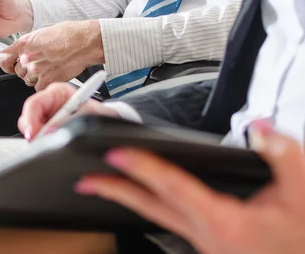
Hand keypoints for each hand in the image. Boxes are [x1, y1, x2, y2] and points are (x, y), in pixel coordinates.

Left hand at [0, 20, 103, 89]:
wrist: (84, 42)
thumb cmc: (68, 35)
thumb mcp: (41, 34)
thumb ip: (29, 45)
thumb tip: (23, 53)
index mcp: (24, 44)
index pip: (3, 59)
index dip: (7, 64)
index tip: (10, 66)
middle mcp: (28, 57)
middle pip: (18, 72)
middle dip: (28, 70)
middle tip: (42, 64)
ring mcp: (36, 70)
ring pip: (29, 81)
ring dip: (38, 77)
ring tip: (51, 66)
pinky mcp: (46, 81)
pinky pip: (39, 88)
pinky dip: (46, 84)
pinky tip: (55, 73)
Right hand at [17, 83, 119, 139]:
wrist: (110, 121)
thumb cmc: (100, 114)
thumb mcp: (89, 115)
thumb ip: (70, 121)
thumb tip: (50, 131)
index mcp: (57, 92)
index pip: (35, 103)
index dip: (30, 119)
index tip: (33, 134)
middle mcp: (49, 103)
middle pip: (29, 116)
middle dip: (32, 132)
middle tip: (39, 144)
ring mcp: (47, 116)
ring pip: (31, 128)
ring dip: (37, 138)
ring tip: (50, 145)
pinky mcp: (48, 129)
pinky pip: (38, 136)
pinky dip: (41, 143)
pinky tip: (50, 146)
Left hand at [75, 120, 304, 253]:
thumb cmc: (303, 233)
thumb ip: (284, 153)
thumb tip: (259, 125)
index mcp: (224, 223)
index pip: (174, 188)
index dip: (144, 167)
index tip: (115, 153)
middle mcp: (206, 236)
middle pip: (150, 208)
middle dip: (114, 192)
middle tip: (83, 180)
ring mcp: (204, 243)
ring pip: (156, 217)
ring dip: (127, 199)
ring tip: (100, 186)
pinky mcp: (208, 243)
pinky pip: (168, 221)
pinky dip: (149, 206)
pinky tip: (143, 196)